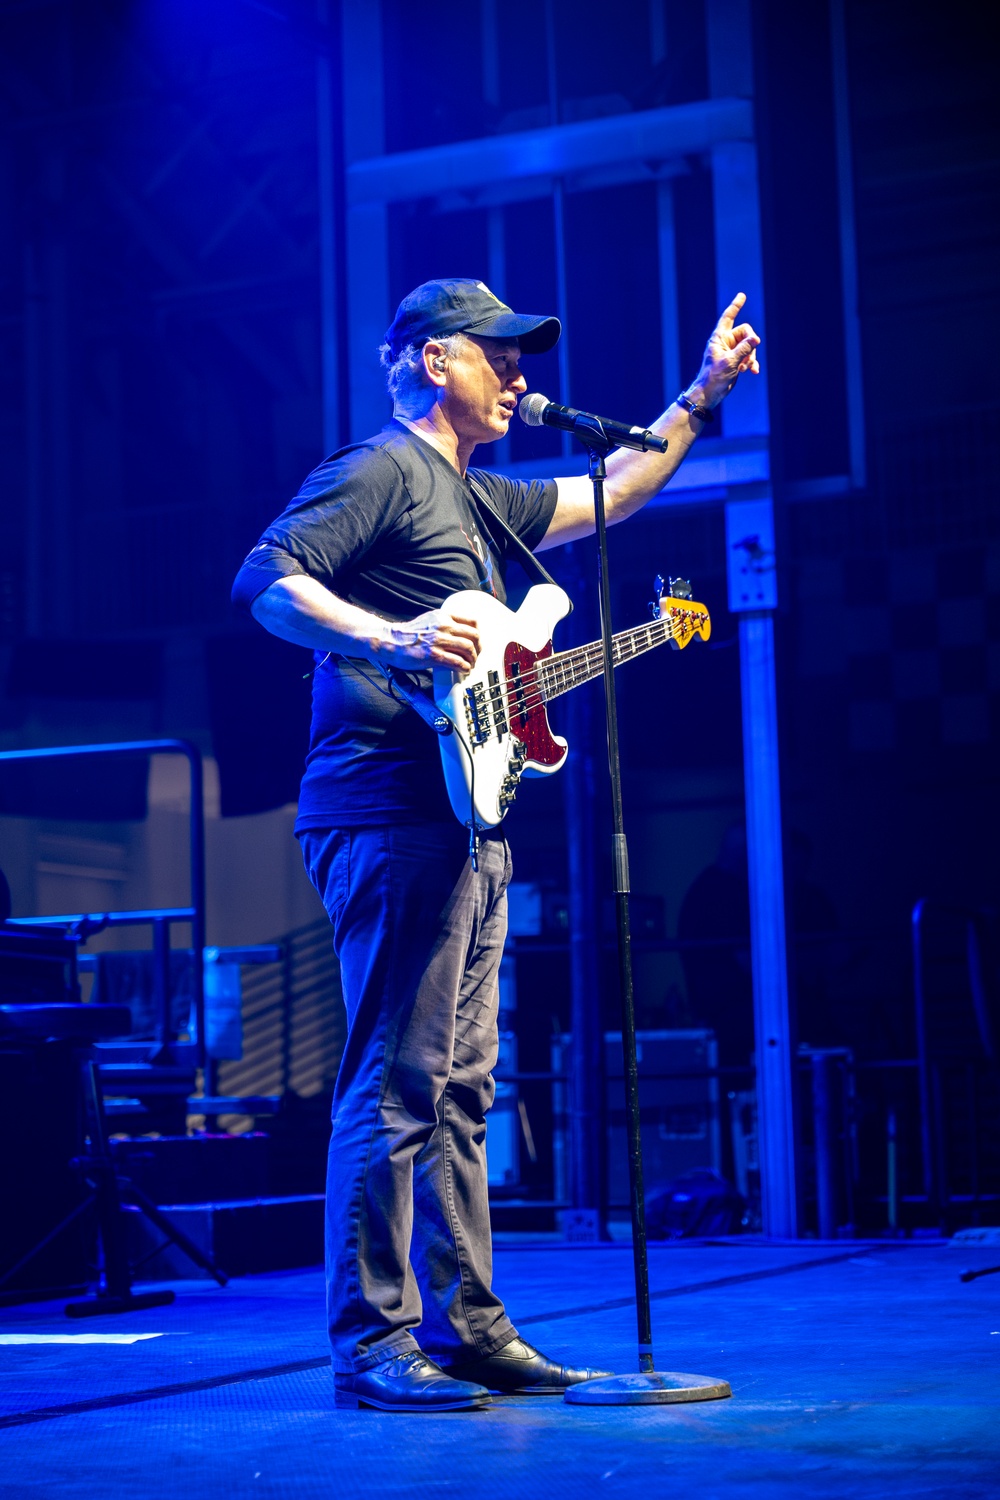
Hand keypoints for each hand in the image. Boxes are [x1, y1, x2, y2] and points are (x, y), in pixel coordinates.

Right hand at [376, 607, 480, 672]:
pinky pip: (457, 661)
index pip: (471, 622)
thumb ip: (444, 624)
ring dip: (472, 659)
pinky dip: (464, 667)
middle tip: (475, 655)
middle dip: (478, 648)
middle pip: (473, 636)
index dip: (478, 635)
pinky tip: (463, 669)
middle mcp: (443, 626)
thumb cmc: (408, 634)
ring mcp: (439, 641)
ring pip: (468, 648)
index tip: (477, 642)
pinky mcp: (434, 655)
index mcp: (443, 616)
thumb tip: (459, 634)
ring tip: (469, 664)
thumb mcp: (429, 620)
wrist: (391, 641)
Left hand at [692, 293, 760, 407]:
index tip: (742, 296)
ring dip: (751, 356)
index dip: (735, 306)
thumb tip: (756, 338)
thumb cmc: (714, 377)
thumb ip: (744, 349)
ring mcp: (732, 351)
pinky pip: (749, 356)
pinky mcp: (736, 361)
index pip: (728, 317)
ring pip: (750, 345)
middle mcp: (725, 342)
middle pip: (745, 332)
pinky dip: (752, 363)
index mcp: (719, 338)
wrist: (710, 393)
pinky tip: (752, 371)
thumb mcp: (730, 362)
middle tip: (748, 356)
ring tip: (745, 368)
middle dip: (750, 344)